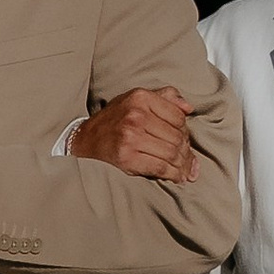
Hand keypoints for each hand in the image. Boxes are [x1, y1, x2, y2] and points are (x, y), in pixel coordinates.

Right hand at [69, 87, 197, 184]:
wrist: (85, 139)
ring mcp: (131, 137)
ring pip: (171, 153)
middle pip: (177, 137)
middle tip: (188, 160)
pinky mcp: (127, 157)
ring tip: (185, 171)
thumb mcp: (136, 100)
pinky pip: (160, 167)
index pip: (178, 117)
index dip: (185, 131)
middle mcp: (136, 115)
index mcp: (141, 98)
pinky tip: (177, 177)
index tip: (185, 141)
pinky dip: (173, 175)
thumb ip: (165, 97)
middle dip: (186, 152)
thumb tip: (189, 107)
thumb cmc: (114, 120)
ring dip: (183, 166)